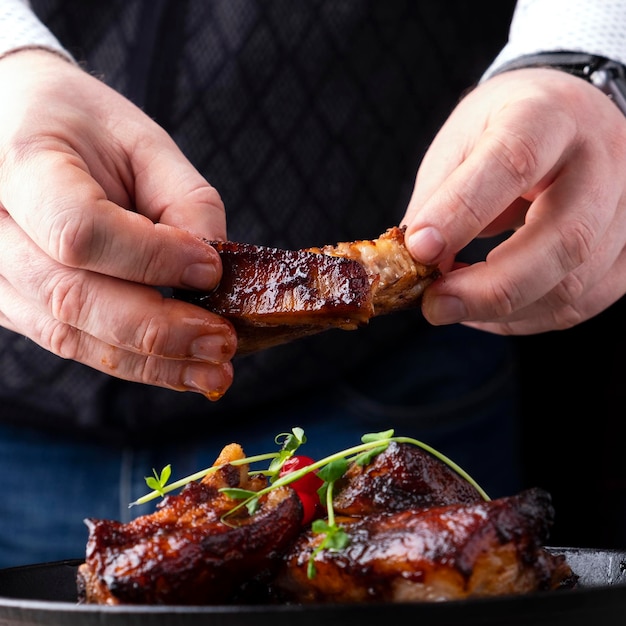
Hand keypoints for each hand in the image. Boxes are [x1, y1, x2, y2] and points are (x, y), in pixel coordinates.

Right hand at [0, 50, 235, 397]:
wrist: (17, 126)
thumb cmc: (81, 126)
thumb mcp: (142, 142)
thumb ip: (184, 202)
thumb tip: (214, 276)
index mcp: (19, 162)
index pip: (80, 230)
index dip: (152, 259)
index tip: (211, 271)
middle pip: (72, 297)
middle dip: (160, 330)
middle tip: (224, 343)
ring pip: (69, 334)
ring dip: (151, 363)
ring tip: (212, 371)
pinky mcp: (7, 301)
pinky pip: (69, 342)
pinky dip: (130, 362)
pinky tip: (178, 368)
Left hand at [402, 67, 625, 333]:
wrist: (568, 117)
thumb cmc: (504, 129)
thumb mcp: (461, 142)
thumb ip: (438, 199)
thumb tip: (418, 264)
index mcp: (550, 115)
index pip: (514, 162)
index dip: (463, 212)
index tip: (419, 249)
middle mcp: (603, 158)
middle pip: (564, 238)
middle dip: (490, 288)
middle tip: (435, 305)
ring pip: (574, 284)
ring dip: (501, 310)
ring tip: (452, 303)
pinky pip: (580, 304)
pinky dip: (524, 318)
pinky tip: (486, 311)